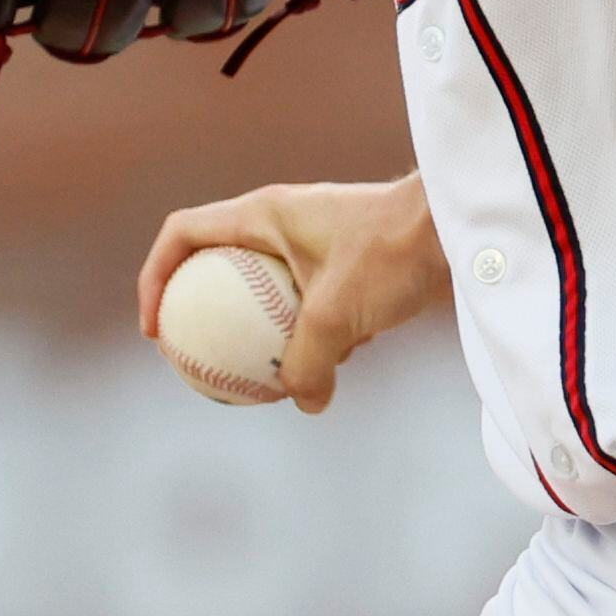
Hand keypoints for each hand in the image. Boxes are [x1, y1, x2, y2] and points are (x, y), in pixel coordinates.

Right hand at [137, 174, 449, 412]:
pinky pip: (308, 306)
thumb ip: (307, 363)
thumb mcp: (338, 314)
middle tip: (196, 362)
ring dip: (259, 332)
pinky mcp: (347, 267)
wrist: (459, 229)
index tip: (156, 331)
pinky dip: (307, 337)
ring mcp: (315, 244)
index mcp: (263, 213)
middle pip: (216, 265)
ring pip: (266, 291)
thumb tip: (304, 402)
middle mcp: (283, 223)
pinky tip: (327, 373)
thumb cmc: (392, 252)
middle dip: (200, 313)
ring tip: (258, 381)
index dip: (155, 278)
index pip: (182, 233)